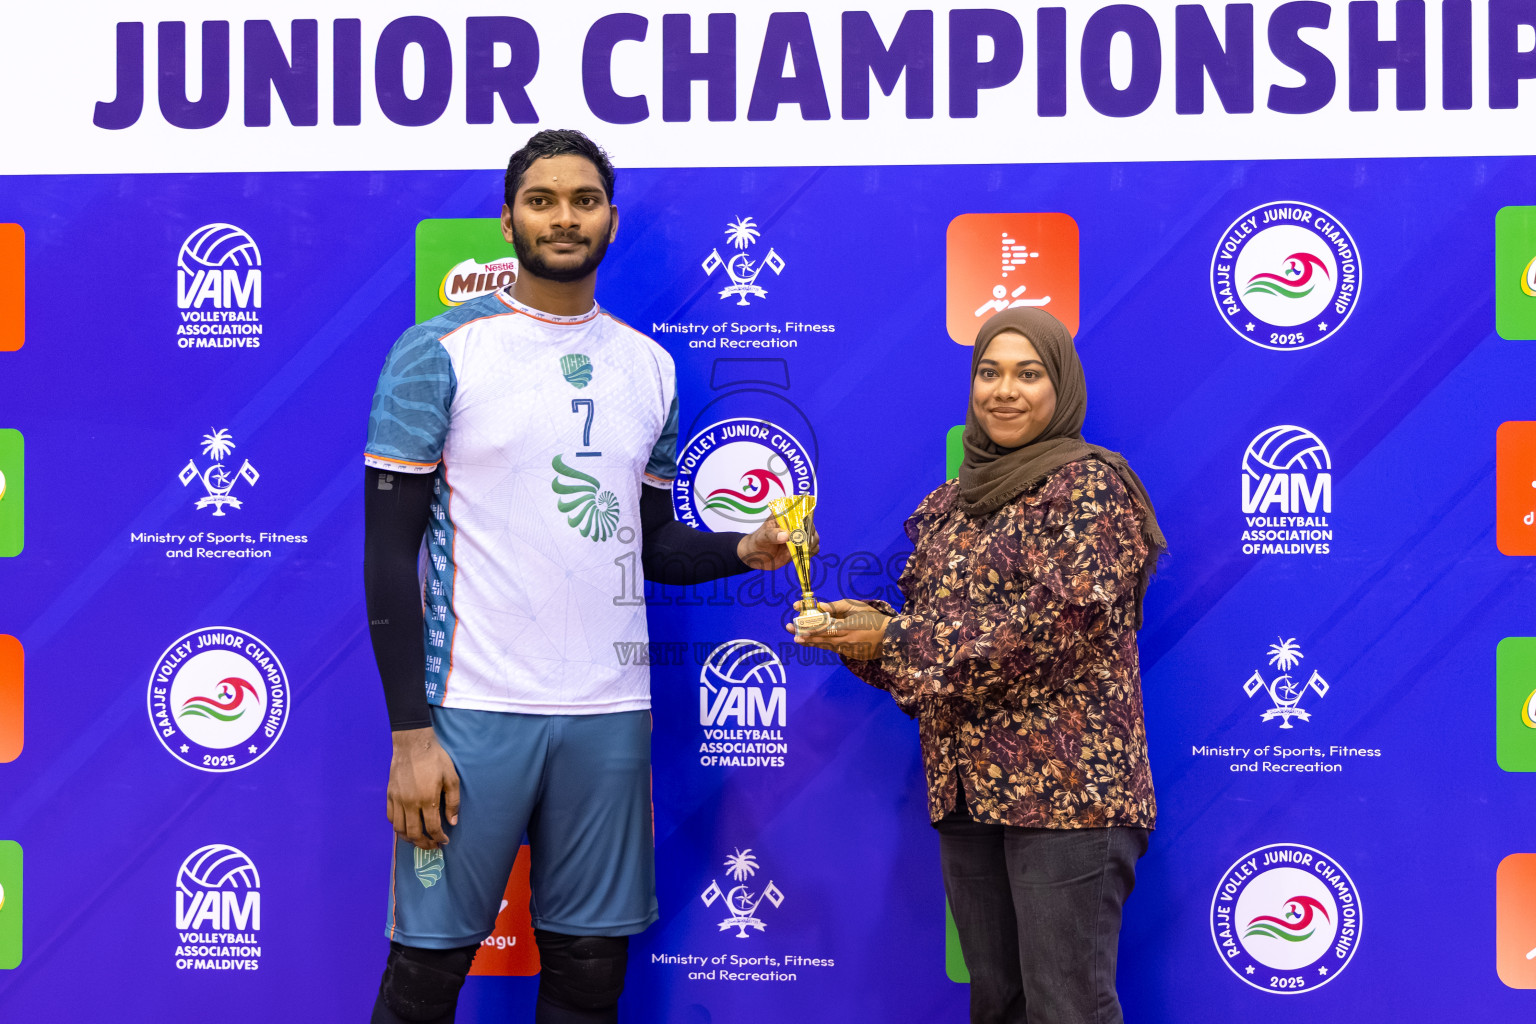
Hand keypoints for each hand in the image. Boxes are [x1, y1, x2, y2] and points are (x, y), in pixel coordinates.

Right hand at [387, 726, 460, 850]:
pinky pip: (390, 817)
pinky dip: (397, 826)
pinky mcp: (389, 794)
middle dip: (424, 844)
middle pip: (414, 833)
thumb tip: (452, 822)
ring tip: (419, 839)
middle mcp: (410, 803)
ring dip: (409, 838)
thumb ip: (453, 802)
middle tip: (432, 845)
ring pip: (399, 829)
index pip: (432, 828)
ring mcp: (397, 799)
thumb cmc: (435, 760)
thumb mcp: (452, 778)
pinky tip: (406, 826)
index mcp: (427, 799)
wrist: (413, 744)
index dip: (439, 838)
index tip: (444, 841)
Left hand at [737, 511, 818, 570]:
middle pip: (810, 526)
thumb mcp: (761, 537)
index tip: (801, 531)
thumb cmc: (756, 542)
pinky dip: (811, 552)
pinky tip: (804, 555)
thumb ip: (772, 535)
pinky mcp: (800, 548)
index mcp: (785, 516)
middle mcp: (794, 525)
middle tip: (802, 543)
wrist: (755, 557)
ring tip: (803, 549)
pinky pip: (812, 549)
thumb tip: (786, 535)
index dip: (804, 521)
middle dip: (809, 535)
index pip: (801, 513)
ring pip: (814, 537)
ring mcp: (798, 537)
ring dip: (811, 544)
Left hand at [786, 599, 889, 660]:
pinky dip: (827, 645)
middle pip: (823, 640)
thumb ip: (839, 607)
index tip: (800, 631)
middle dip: (807, 638)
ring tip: (801, 641)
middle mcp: (846, 641)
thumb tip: (822, 607)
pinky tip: (818, 643)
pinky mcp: (852, 655)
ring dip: (814, 643)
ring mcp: (849, 650)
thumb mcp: (857, 607)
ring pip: (828, 646)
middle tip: (794, 637)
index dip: (812, 631)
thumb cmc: (874, 619)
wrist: (892, 637)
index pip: (826, 629)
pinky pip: (836, 649)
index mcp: (848, 627)